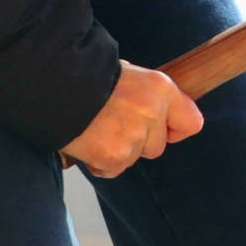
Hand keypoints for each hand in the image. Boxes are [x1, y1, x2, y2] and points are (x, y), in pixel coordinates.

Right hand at [63, 60, 203, 176]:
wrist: (53, 83)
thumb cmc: (89, 78)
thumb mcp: (131, 76)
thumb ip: (150, 99)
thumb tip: (163, 120)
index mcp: (161, 89)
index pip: (192, 123)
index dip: (175, 130)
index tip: (162, 130)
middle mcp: (152, 112)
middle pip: (157, 147)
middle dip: (138, 143)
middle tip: (112, 124)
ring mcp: (133, 136)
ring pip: (133, 159)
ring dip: (117, 151)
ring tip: (97, 129)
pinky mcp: (113, 155)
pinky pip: (113, 169)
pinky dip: (100, 162)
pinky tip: (88, 141)